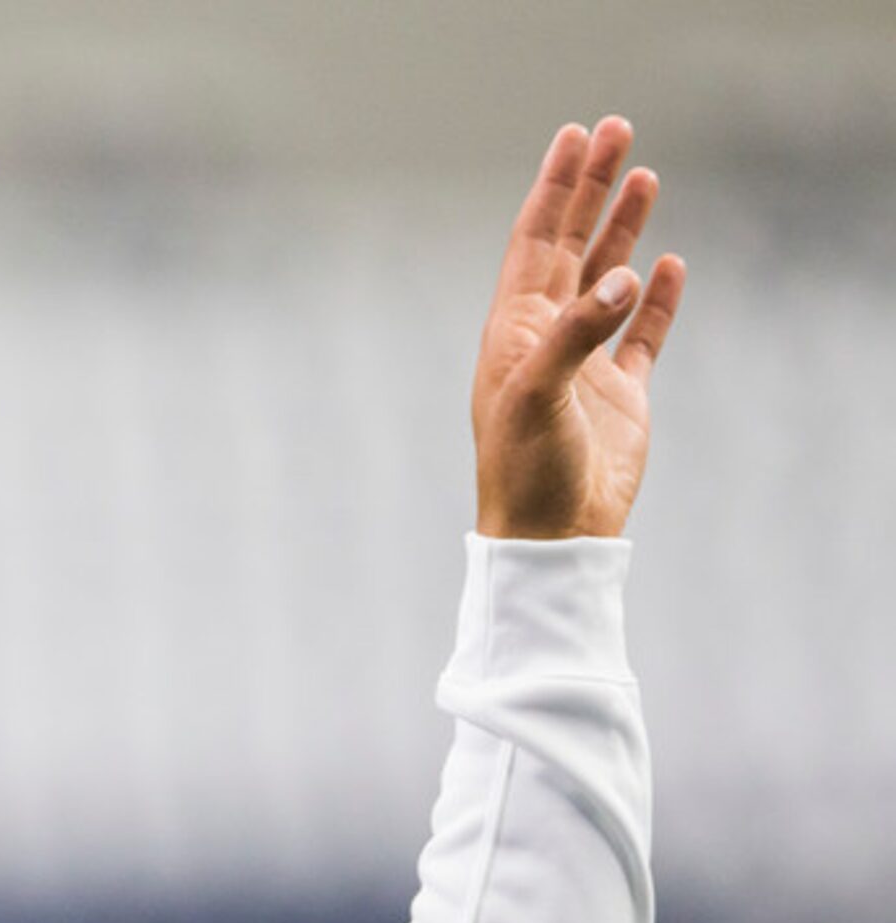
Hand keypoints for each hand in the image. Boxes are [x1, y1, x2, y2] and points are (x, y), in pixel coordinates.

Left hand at [472, 117, 686, 538]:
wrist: (551, 536)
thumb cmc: (526, 469)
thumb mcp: (538, 395)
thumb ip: (576, 334)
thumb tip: (621, 277)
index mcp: (512, 331)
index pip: (535, 242)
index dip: (555, 188)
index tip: (574, 137)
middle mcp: (545, 338)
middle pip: (571, 245)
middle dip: (591, 190)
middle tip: (615, 129)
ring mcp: (584, 363)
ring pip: (607, 279)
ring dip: (623, 229)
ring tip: (644, 176)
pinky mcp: (620, 393)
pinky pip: (641, 334)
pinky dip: (655, 298)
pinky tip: (666, 264)